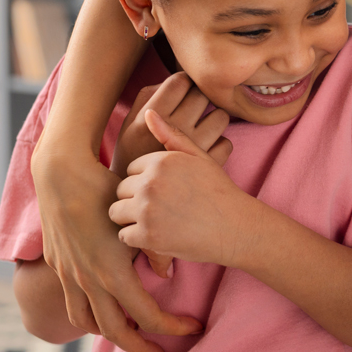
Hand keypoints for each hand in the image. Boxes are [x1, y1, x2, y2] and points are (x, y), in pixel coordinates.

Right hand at [31, 136, 203, 351]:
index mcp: (113, 273)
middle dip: (142, 348)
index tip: (192, 328)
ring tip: (133, 336)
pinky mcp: (59, 268)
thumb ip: (155, 249)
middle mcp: (88, 281)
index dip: (172, 327)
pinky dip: (89, 318)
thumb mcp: (137, 221)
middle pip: (116, 333)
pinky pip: (73, 306)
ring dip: (111, 335)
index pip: (148, 317)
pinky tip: (104, 313)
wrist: (63, 175)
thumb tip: (167, 275)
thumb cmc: (107, 191)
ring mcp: (70, 277)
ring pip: (89, 323)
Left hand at [109, 110, 249, 265]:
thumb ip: (172, 135)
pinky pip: (124, 236)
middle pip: (121, 190)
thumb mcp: (200, 158)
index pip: (132, 169)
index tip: (166, 191)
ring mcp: (147, 210)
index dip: (147, 181)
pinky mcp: (147, 237)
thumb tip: (148, 112)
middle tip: (162, 208)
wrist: (235, 227)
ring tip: (156, 221)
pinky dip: (138, 239)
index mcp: (161, 161)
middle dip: (136, 199)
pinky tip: (158, 236)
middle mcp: (150, 183)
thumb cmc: (218, 192)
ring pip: (116, 212)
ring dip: (132, 218)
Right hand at [111, 72, 230, 177]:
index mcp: (152, 115)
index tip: (182, 93)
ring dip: (213, 121)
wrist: (135, 200)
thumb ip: (148, 97)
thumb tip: (178, 79)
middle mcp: (175, 128)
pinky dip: (219, 145)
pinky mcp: (208, 166)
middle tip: (192, 111)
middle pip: (203, 95)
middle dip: (199, 100)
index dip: (184, 83)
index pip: (181, 80)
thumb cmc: (134, 155)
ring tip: (200, 130)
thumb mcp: (130, 124)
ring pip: (221, 117)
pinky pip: (227, 142)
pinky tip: (205, 150)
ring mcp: (194, 148)